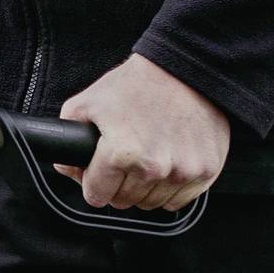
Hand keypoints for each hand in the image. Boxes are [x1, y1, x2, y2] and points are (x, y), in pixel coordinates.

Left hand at [58, 54, 229, 211]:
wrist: (185, 69)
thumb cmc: (138, 84)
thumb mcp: (88, 102)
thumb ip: (68, 138)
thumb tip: (67, 168)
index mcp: (121, 153)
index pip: (96, 196)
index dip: (93, 182)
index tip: (100, 173)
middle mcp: (153, 167)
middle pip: (123, 202)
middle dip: (118, 184)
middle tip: (125, 159)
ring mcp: (182, 171)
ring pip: (150, 204)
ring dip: (145, 188)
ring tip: (148, 156)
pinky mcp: (206, 170)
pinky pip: (178, 200)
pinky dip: (170, 188)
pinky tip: (168, 163)